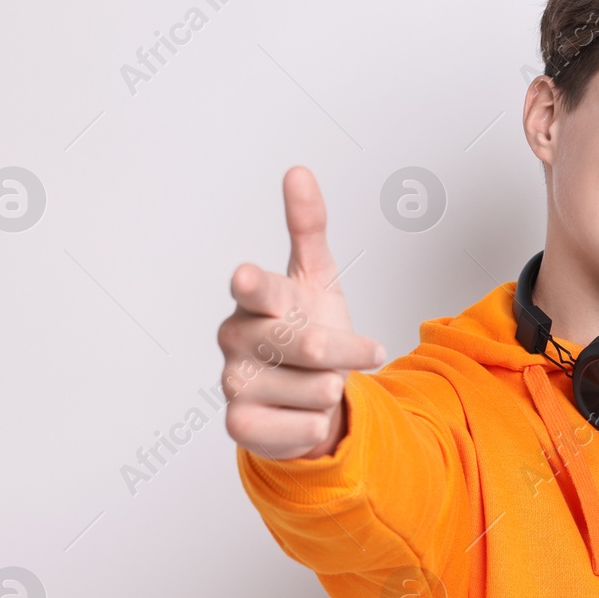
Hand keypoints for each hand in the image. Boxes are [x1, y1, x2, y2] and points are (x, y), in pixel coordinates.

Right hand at [217, 166, 384, 459]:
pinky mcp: (239, 424)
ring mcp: (233, 382)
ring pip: (315, 388)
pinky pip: (300, 427)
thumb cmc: (309, 326)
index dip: (254, 286)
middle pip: (308, 344)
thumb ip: (308, 227)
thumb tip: (298, 170)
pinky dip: (316, 422)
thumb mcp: (317, 278)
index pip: (257, 290)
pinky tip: (306, 413)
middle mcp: (236, 337)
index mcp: (255, 299)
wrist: (308, 393)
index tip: (247, 277)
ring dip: (332, 388)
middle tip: (365, 352)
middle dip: (346, 350)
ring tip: (321, 383)